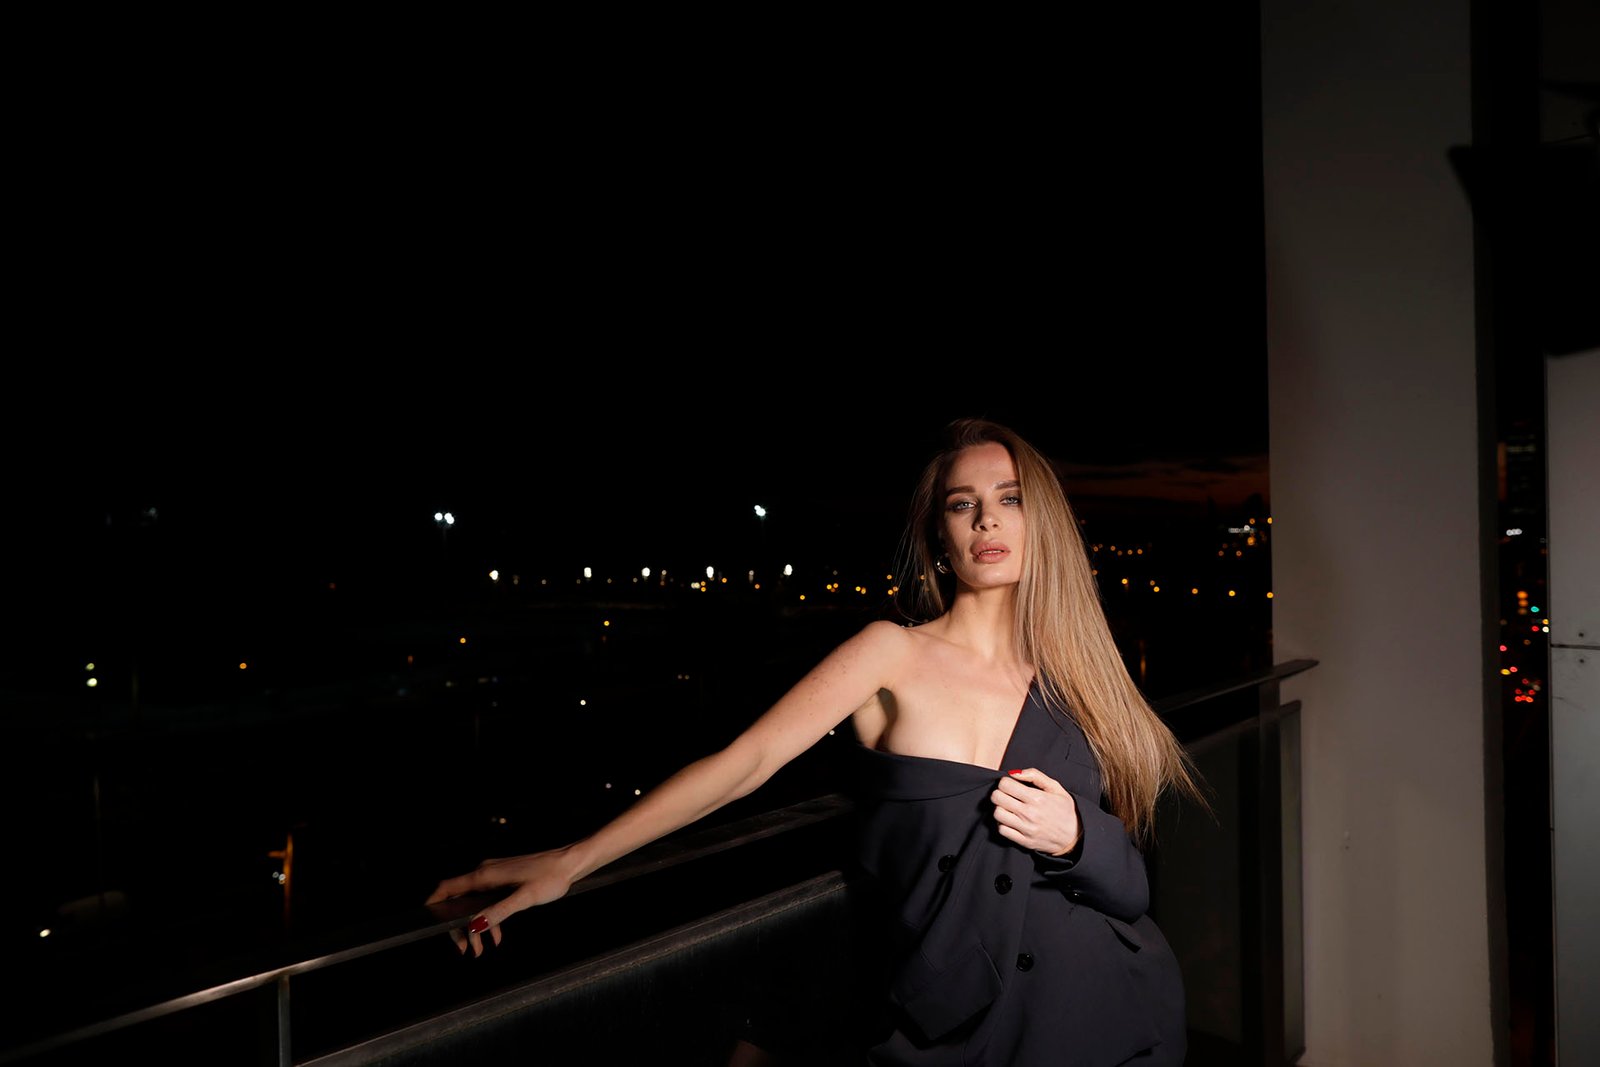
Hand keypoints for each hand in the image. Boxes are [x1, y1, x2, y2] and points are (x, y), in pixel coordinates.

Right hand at [424, 847, 578, 956]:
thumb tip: (474, 925)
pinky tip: (496, 936)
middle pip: (458, 901)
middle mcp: (485, 872)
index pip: (448, 888)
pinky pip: (487, 901)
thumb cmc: (551, 877)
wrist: (570, 863)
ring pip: (473, 903)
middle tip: (466, 950)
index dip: (433, 904)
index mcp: (485, 874)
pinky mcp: (504, 879)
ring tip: (480, 950)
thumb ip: (498, 912)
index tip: (428, 923)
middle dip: (458, 928)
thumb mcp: (525, 899)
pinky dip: (488, 919)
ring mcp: (495, 875)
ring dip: (474, 927)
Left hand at [992, 768, 1080, 855]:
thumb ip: (1035, 776)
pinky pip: (1002, 830)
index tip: (1010, 785)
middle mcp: (1030, 814)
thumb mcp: (1056, 788)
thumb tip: (1015, 773)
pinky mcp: (1024, 841)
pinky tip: (1010, 820)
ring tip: (1008, 807)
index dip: (1005, 782)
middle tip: (1006, 795)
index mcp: (1037, 798)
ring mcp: (1026, 829)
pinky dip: (1003, 824)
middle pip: (997, 798)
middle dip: (999, 793)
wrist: (1075, 836)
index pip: (1005, 785)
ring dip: (1000, 808)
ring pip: (997, 814)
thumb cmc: (1065, 810)